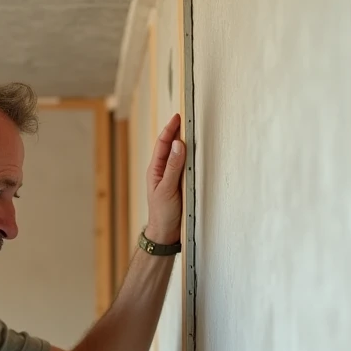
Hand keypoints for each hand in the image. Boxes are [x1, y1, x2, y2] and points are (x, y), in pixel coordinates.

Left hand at [145, 113, 186, 245]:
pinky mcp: (180, 184)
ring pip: (179, 155)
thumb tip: (179, 145)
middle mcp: (163, 171)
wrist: (166, 233)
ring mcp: (172, 177)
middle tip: (186, 117)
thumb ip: (173, 167)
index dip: (170, 129)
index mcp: (155, 170)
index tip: (178, 117)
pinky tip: (195, 152)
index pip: (163, 144)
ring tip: (191, 129)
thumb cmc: (162, 213)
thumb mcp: (167, 188)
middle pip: (171, 146)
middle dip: (177, 131)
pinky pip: (185, 166)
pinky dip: (190, 157)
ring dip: (184, 142)